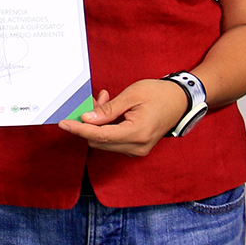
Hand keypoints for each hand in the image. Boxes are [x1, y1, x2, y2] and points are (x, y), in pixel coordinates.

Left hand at [62, 79, 188, 157]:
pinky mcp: (136, 148)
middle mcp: (137, 147)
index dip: (79, 130)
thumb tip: (87, 119)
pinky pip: (114, 141)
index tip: (64, 123)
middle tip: (93, 100)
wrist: (181, 101)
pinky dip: (106, 127)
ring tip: (104, 100)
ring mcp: (138, 150)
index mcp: (137, 134)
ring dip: (98, 124)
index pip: (100, 136)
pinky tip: (110, 111)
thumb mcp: (132, 96)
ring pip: (105, 142)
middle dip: (89, 123)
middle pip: (100, 141)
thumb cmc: (159, 94)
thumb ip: (108, 110)